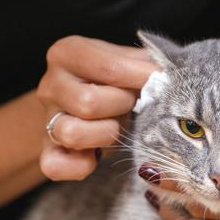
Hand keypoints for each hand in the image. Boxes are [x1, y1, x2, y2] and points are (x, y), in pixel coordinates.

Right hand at [37, 36, 158, 179]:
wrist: (82, 105)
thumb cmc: (112, 83)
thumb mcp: (127, 63)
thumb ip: (145, 64)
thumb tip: (172, 72)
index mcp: (68, 53)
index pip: (109, 67)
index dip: (141, 78)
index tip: (161, 81)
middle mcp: (50, 84)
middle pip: (88, 102)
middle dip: (121, 107)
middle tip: (132, 105)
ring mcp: (46, 119)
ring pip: (71, 132)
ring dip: (105, 134)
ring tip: (116, 126)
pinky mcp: (46, 151)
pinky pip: (56, 166)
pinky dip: (80, 166)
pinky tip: (97, 155)